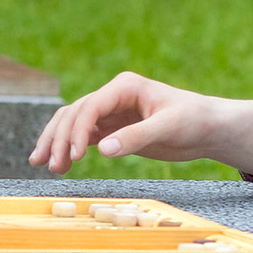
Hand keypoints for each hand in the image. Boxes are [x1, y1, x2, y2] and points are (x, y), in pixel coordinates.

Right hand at [29, 71, 252, 178]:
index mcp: (125, 87)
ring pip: (72, 123)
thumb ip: (136, 137)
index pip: (90, 106)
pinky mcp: (112, 128)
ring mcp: (110, 112)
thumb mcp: (168, 128)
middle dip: (59, 139)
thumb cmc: (195, 120)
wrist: (210, 128)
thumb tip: (102, 149)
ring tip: (43, 164)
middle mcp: (112, 96)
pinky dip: (68, 149)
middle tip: (51, 164)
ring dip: (56, 142)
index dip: (77, 131)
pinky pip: (82, 136)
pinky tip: (58, 165)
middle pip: (74, 114)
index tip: (72, 156)